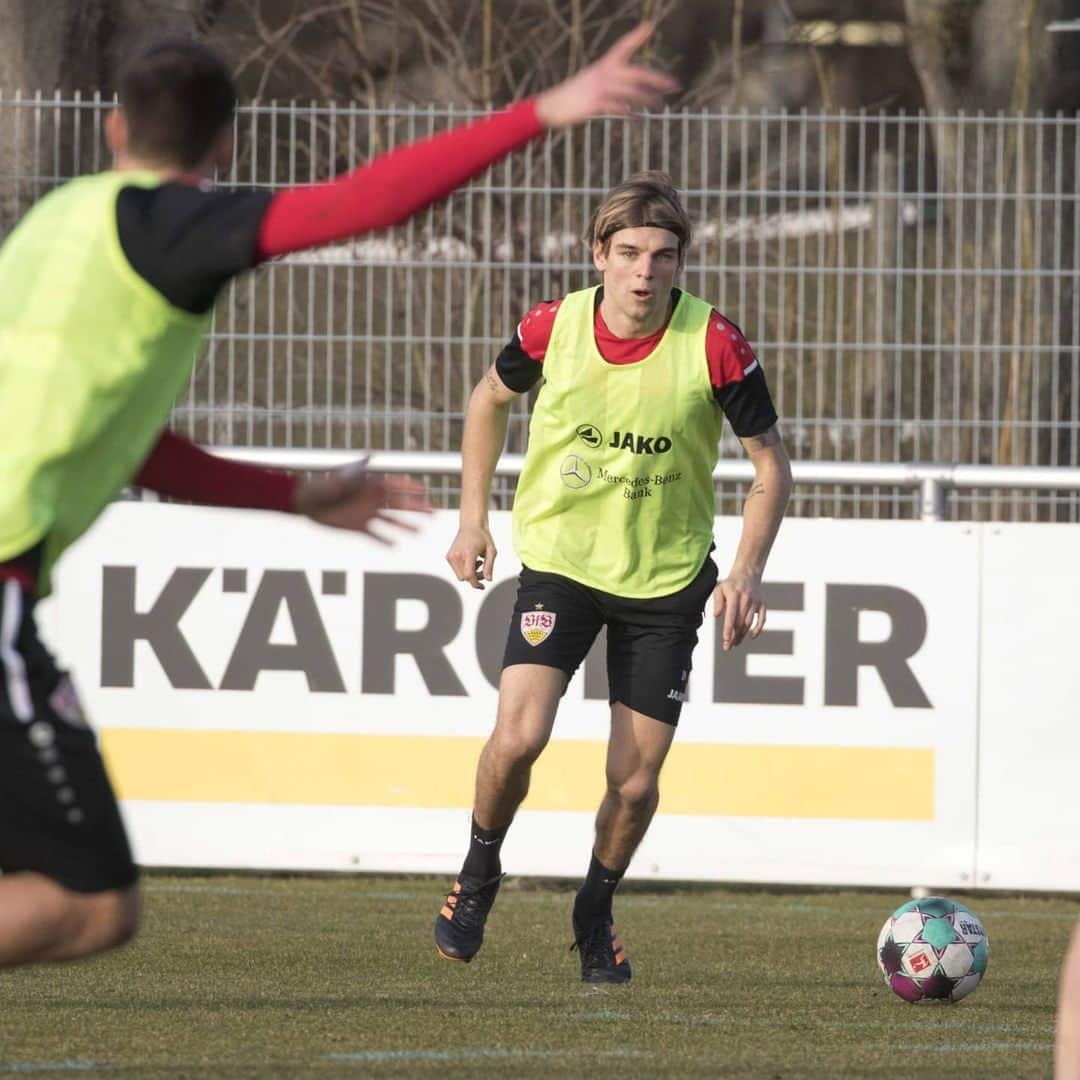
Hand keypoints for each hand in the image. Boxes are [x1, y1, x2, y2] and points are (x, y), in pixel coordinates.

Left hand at [294, 458, 430, 544]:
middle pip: (399, 503)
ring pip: (392, 521)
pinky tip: (395, 546)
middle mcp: (373, 498)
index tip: (424, 490)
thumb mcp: (340, 476)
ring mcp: (367, 513)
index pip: (395, 484)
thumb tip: (369, 456)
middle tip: (433, 512)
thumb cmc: (322, 485)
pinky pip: (375, 535)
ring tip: (421, 531)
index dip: (410, 486)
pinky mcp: (358, 526)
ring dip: (406, 525)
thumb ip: (356, 471)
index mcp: (370, 484)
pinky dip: (384, 541)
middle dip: (416, 507)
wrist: (306, 502)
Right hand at [446, 523, 496, 589]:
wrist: (471, 525)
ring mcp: (451, 556)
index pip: (469, 575)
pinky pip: (457, 571)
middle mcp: (457, 555)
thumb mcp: (492, 551)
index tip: (482, 587)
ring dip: (469, 574)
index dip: (476, 584)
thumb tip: (488, 580)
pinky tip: (470, 560)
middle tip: (483, 570)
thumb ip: (490, 566)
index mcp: (468, 553)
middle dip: (474, 578)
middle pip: (464, 578)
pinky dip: (464, 570)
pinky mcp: (448, 557)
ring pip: (460, 576)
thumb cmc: (483, 537)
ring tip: (477, 563)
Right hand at [534, 22, 678, 127]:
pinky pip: (620, 108)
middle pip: (637, 73)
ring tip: (660, 107)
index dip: (636, 35)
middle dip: (658, 79)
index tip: (650, 25)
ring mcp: (601, 88)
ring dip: (649, 100)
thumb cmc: (573, 96)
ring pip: (633, 92)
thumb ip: (609, 79)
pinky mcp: (597, 104)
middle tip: (675, 86)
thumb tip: (627, 88)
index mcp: (604, 65)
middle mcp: (604, 73)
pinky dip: (631, 115)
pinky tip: (639, 120)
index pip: (623, 46)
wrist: (553, 105)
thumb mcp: (591, 80)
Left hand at [713, 571, 765, 651]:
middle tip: (727, 647)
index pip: (732, 614)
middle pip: (740, 622)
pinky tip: (752, 636)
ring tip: (735, 644)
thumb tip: (716, 615)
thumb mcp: (719, 588)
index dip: (729, 628)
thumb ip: (717, 601)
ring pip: (749, 623)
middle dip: (734, 636)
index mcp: (735, 595)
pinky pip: (762, 619)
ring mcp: (756, 602)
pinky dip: (758, 629)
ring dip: (742, 635)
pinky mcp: (762, 604)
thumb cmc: (730, 584)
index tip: (725, 639)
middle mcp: (746, 599)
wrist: (748, 573)